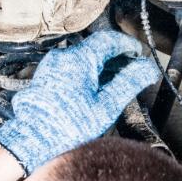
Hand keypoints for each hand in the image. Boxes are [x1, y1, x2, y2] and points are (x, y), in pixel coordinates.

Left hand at [0, 31, 158, 173]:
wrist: (33, 141)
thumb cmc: (68, 126)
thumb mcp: (107, 105)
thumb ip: (129, 83)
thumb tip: (147, 69)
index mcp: (80, 58)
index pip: (109, 39)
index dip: (128, 45)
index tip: (139, 53)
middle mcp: (63, 57)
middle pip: (96, 48)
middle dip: (117, 57)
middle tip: (133, 70)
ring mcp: (52, 66)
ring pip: (83, 58)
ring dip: (102, 66)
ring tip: (117, 82)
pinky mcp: (45, 77)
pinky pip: (71, 68)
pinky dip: (87, 73)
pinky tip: (95, 89)